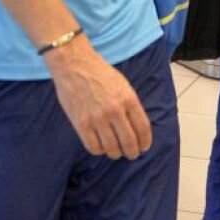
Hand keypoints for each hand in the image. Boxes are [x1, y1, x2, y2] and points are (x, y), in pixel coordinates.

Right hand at [49, 37, 151, 157]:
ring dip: (115, 153)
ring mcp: (97, 118)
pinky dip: (99, 151)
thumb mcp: (123, 85)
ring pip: (112, 148)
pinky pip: (93, 147)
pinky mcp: (81, 123)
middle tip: (131, 154)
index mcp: (128, 99)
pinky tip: (100, 146)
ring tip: (115, 152)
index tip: (144, 147)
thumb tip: (136, 127)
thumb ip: (130, 105)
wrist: (74, 65)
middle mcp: (115, 110)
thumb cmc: (100, 73)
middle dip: (132, 152)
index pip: (143, 128)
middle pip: (129, 142)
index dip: (145, 142)